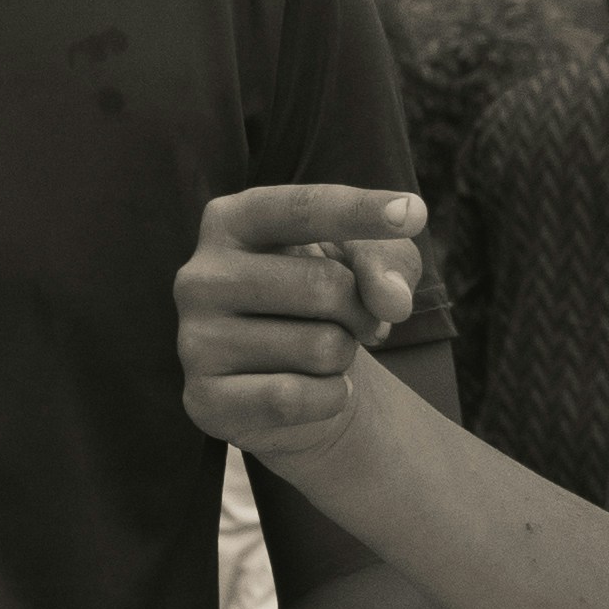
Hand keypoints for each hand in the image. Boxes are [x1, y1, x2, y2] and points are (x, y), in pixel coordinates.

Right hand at [176, 184, 428, 455]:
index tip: (414, 213)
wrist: (289, 380)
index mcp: (229, 221)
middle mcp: (199, 276)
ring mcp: (194, 340)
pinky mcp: (203, 400)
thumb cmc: (325, 301)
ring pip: (319, 347)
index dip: (361, 210)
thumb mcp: (367, 262)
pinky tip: (311, 392)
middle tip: (355, 321)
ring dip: (343, 356)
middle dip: (361, 310)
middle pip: (326, 285)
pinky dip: (328, 398)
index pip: (303, 208)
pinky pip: (294, 398)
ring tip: (321, 354)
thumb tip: (390, 300)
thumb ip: (388, 263)